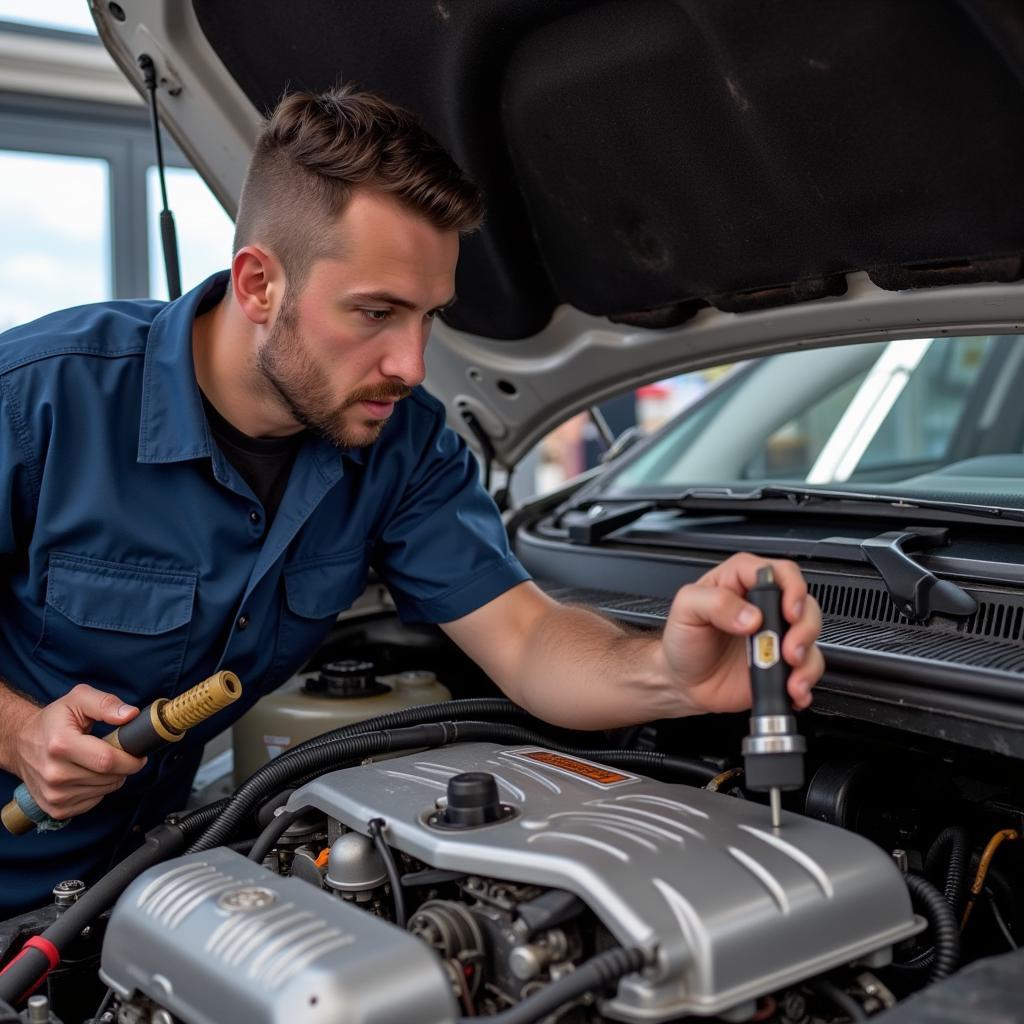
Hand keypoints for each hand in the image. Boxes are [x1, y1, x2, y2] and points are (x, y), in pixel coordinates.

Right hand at [12, 684, 146, 818]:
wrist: (21, 744)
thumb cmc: (53, 720)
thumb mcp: (78, 699)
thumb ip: (106, 704)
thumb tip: (131, 715)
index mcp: (61, 745)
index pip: (107, 760)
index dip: (130, 759)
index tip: (139, 754)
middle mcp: (54, 774)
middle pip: (109, 777)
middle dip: (123, 766)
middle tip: (118, 753)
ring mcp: (53, 795)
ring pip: (104, 790)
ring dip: (112, 777)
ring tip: (100, 761)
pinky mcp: (55, 809)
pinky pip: (94, 801)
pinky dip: (99, 789)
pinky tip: (88, 775)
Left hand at [661, 553, 823, 714]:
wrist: (683, 683)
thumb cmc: (682, 641)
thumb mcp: (685, 610)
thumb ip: (715, 603)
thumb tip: (751, 615)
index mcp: (740, 582)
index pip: (779, 572)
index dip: (791, 588)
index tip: (787, 611)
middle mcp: (764, 606)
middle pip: (804, 603)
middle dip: (804, 627)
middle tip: (788, 649)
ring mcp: (776, 636)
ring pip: (811, 636)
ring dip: (807, 657)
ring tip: (790, 674)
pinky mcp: (781, 664)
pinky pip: (808, 668)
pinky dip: (807, 681)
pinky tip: (793, 690)